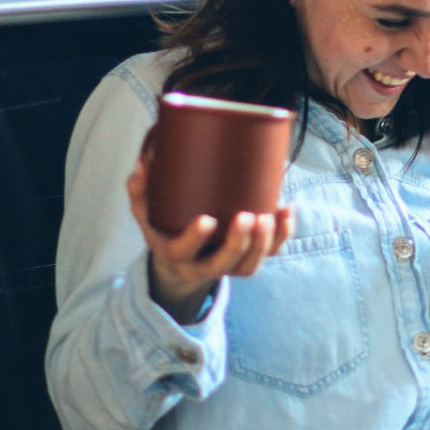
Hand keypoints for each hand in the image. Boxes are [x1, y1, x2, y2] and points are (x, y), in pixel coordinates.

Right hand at [127, 155, 293, 323]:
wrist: (181, 261)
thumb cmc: (165, 227)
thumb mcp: (147, 212)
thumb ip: (142, 190)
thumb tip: (144, 162)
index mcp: (175, 253)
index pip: (184, 251)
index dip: (196, 239)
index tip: (208, 220)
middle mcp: (202, 265)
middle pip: (223, 264)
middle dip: (239, 243)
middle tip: (248, 216)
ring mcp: (228, 266)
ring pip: (249, 266)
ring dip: (264, 244)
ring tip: (271, 216)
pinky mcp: (248, 259)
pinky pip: (269, 254)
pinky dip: (282, 235)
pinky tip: (286, 209)